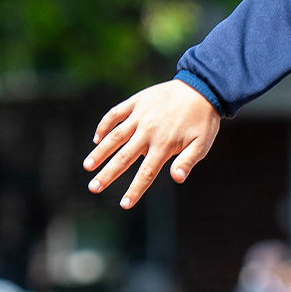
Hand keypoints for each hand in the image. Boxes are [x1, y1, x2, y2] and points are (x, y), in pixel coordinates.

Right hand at [86, 78, 220, 207]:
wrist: (201, 87)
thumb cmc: (202, 120)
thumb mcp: (202, 143)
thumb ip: (187, 161)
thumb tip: (177, 178)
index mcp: (164, 144)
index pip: (146, 173)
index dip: (134, 190)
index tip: (123, 204)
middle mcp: (148, 131)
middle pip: (124, 157)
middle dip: (107, 174)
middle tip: (92, 188)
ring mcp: (140, 115)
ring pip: (114, 136)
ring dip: (99, 151)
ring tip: (87, 165)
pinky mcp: (136, 101)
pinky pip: (115, 114)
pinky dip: (104, 125)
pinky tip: (97, 138)